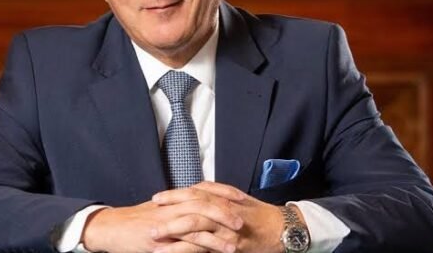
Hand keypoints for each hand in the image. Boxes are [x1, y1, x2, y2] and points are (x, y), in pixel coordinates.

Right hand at [81, 195, 242, 252]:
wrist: (113, 228)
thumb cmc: (138, 221)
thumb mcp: (162, 210)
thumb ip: (181, 208)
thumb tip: (201, 208)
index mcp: (176, 199)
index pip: (205, 190)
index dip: (224, 193)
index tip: (241, 198)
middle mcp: (173, 207)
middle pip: (205, 203)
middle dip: (226, 211)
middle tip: (243, 220)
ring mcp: (167, 223)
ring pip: (198, 222)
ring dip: (219, 233)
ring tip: (236, 241)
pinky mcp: (161, 240)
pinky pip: (185, 242)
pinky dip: (201, 247)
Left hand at [153, 181, 290, 252]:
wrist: (282, 229)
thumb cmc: (259, 213)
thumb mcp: (238, 197)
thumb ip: (217, 191)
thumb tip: (197, 186)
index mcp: (223, 198)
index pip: (193, 194)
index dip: (174, 195)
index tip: (157, 198)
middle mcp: (223, 212)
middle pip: (192, 210)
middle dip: (169, 215)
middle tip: (150, 221)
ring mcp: (226, 231)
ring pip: (197, 230)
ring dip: (175, 236)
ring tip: (156, 242)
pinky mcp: (230, 247)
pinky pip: (207, 248)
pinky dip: (190, 251)